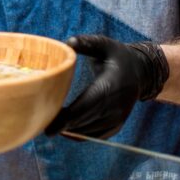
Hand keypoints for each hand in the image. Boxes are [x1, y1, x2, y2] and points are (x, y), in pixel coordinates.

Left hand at [45, 35, 168, 138]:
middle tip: (38, 121)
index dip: (67, 117)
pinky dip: (77, 134)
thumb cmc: (117, 56)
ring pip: (87, 132)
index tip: (48, 123)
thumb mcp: (105, 44)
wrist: (140, 73)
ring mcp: (117, 119)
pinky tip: (63, 129)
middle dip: (61, 124)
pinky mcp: (115, 127)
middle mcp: (116, 106)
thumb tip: (68, 43)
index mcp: (111, 85)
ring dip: (67, 130)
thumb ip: (88, 42)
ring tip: (47, 123)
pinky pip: (93, 136)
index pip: (87, 105)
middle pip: (83, 121)